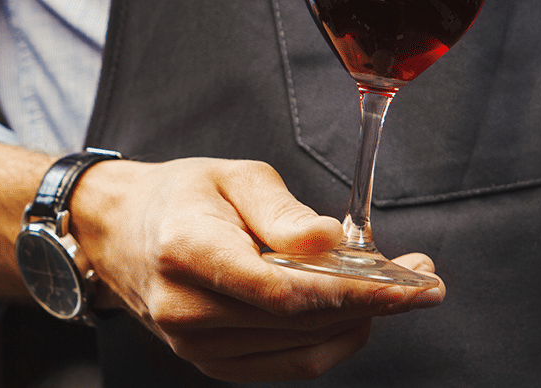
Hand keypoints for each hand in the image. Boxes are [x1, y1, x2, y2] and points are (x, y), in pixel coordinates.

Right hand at [72, 157, 444, 382]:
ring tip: (391, 290)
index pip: (285, 290)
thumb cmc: (179, 196)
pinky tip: (350, 313)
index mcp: (187, 250)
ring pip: (302, 349)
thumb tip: (332, 242)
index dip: (357, 292)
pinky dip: (329, 342)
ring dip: (358, 322)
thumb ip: (283, 211)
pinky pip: (287, 365)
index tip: (414, 282)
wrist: (118, 231)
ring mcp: (193, 344)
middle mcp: (185, 307)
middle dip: (375, 303)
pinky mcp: (208, 363)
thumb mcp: (233, 176)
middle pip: (301, 321)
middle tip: (423, 277)